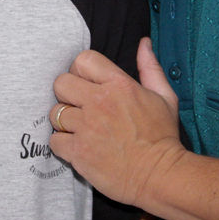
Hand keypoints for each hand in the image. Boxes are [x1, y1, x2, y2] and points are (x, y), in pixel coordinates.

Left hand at [48, 39, 183, 206]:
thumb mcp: (164, 97)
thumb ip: (150, 68)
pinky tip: (79, 147)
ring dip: (65, 122)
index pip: (82, 60)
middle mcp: (99, 102)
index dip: (81, 71)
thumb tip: (143, 43)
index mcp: (119, 84)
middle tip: (80, 108)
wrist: (161, 176)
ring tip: (81, 130)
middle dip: (67, 94)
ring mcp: (87, 127)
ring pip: (55, 113)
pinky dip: (63, 145)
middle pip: (60, 83)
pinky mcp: (78, 152)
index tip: (86, 85)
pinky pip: (54, 140)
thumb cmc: (163, 137)